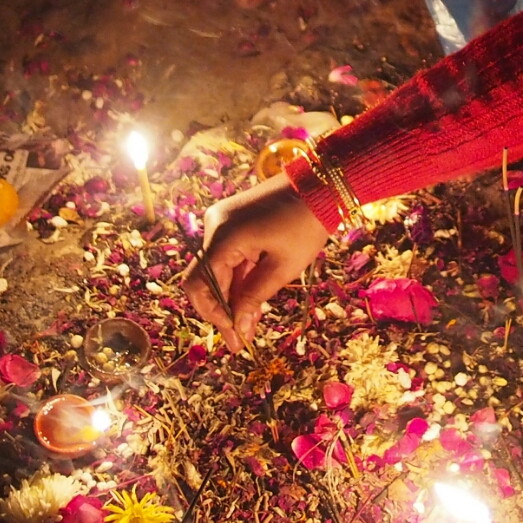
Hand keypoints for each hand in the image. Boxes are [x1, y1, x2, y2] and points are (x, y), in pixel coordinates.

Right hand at [183, 175, 326, 352]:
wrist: (320, 183)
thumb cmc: (306, 224)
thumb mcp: (283, 266)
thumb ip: (255, 296)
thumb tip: (238, 326)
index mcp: (224, 236)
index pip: (201, 284)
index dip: (215, 315)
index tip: (234, 338)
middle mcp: (215, 226)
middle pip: (204, 278)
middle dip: (221, 310)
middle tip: (239, 339)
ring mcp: (222, 221)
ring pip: (217, 269)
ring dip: (231, 297)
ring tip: (249, 326)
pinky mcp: (233, 222)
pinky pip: (228, 256)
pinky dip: (238, 279)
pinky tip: (251, 302)